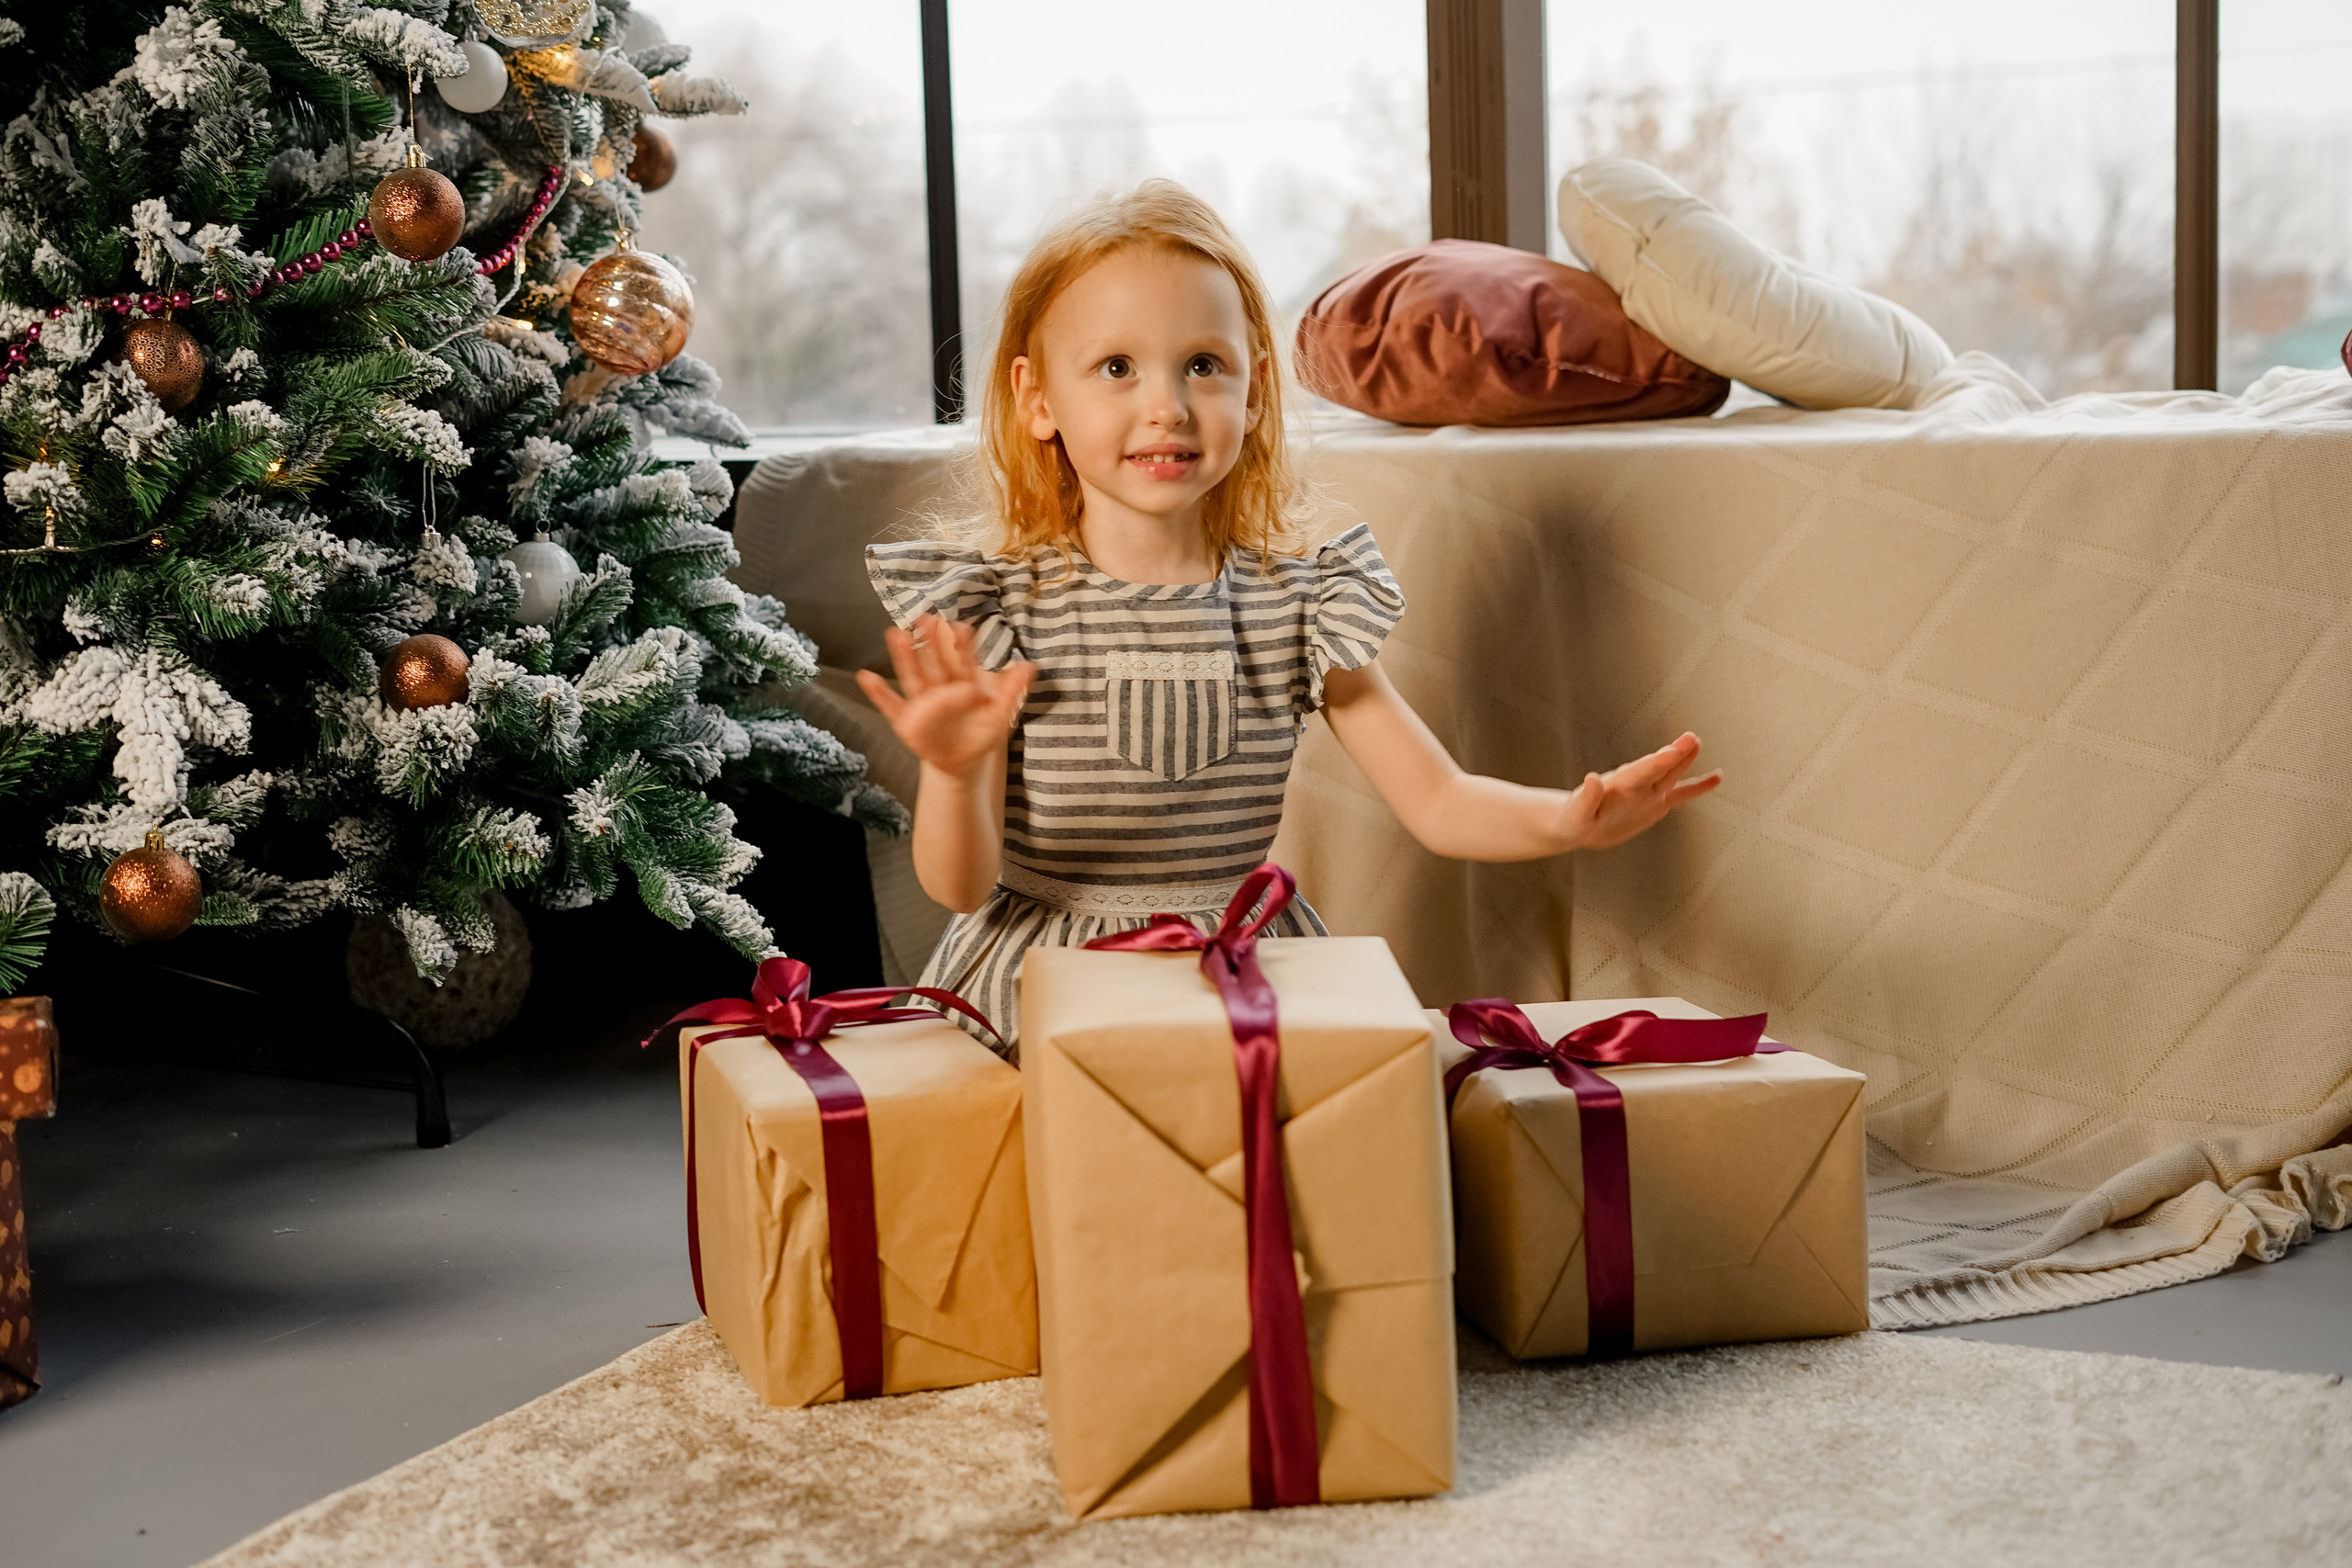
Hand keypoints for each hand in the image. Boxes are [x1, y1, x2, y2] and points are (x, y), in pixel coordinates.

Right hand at [855, 613, 1035, 780]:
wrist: (961, 764)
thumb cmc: (980, 737)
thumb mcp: (1000, 716)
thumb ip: (1011, 691)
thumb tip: (1029, 666)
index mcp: (963, 685)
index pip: (963, 662)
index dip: (961, 646)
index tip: (959, 627)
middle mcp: (940, 689)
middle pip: (934, 662)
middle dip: (929, 641)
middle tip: (924, 617)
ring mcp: (921, 703)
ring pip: (913, 676)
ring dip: (904, 657)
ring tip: (895, 634)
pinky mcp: (907, 721)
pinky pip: (891, 706)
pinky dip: (879, 693)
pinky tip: (866, 677)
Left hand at [1557, 732, 1721, 850]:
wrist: (1576, 826)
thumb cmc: (1571, 820)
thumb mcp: (1576, 814)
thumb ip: (1586, 797)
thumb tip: (1592, 778)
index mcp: (1618, 786)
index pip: (1639, 771)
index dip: (1656, 762)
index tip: (1672, 751)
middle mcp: (1635, 786)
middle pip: (1658, 767)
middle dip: (1675, 754)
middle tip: (1691, 738)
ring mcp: (1647, 794)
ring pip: (1670, 775)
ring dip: (1684, 761)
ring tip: (1698, 744)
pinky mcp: (1654, 805)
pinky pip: (1680, 796)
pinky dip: (1697, 788)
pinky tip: (1715, 778)